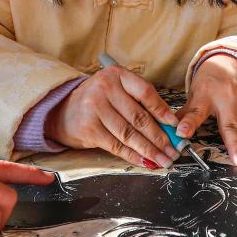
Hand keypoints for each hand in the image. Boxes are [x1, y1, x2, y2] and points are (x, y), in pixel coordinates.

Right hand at [45, 67, 180, 168]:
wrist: (61, 111)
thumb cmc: (95, 102)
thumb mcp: (115, 91)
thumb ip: (138, 103)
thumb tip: (167, 126)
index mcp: (116, 75)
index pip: (146, 93)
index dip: (163, 111)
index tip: (175, 126)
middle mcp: (105, 88)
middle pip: (139, 117)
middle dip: (160, 137)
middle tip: (173, 150)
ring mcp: (95, 107)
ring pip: (129, 133)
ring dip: (149, 150)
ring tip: (162, 159)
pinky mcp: (89, 128)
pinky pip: (116, 145)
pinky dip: (133, 155)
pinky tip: (144, 161)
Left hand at [177, 54, 236, 165]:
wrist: (229, 61)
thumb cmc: (208, 81)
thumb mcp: (193, 93)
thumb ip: (185, 113)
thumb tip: (168, 129)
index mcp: (205, 96)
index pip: (195, 112)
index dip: (188, 123)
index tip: (182, 134)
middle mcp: (226, 99)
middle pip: (230, 124)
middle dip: (235, 144)